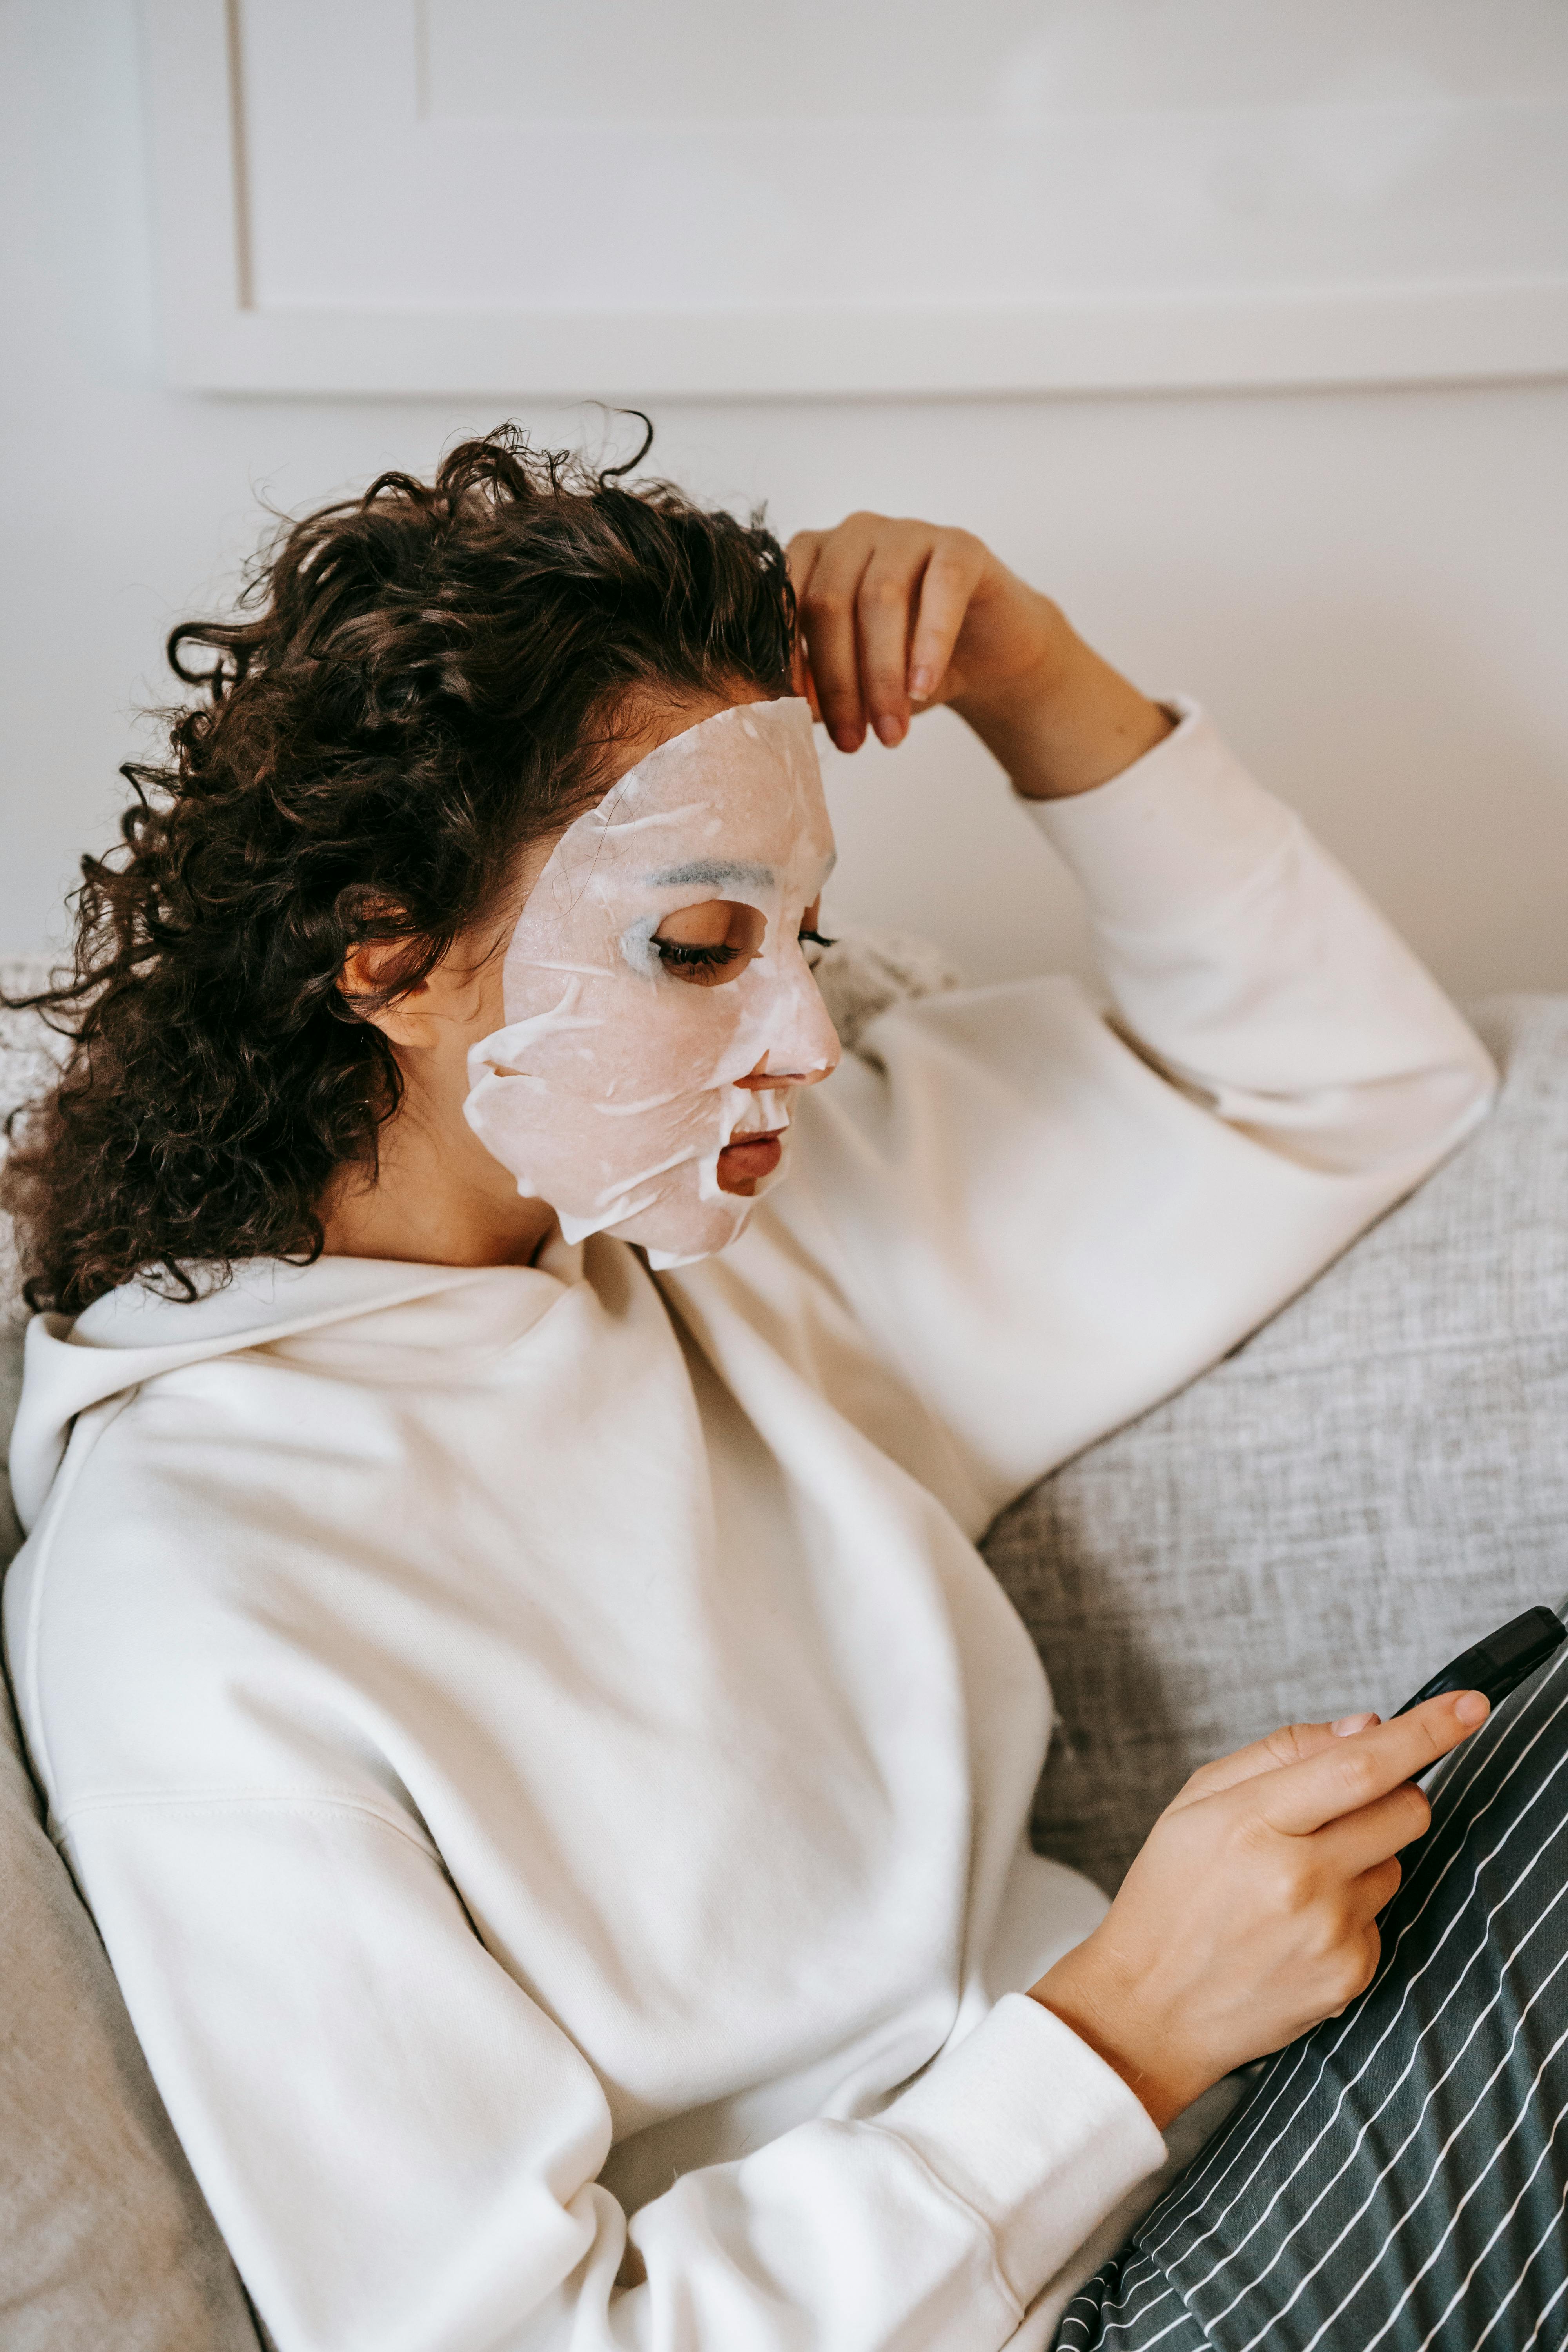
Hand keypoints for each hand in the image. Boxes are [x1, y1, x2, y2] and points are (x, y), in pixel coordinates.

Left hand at [785, 512, 1171, 796]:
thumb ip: (814, 688)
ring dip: (883, 675)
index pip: (782, 600)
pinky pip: (941, 587)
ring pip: (880, 596)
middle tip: (851, 741)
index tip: (793, 715)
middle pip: (828, 602)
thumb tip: (778, 716)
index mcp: (812, 556)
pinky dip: (930, 642)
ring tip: (890, 732)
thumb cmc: (906, 665)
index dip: (785, 660)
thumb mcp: (852, 681)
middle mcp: (853, 534)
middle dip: (837, 681)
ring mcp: (907, 532)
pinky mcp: (960, 545)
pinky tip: (923, 687)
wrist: (984, 656)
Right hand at [1030, 1692, 1489, 2127]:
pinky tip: (1297, 1926)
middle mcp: (1299, 1879)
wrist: (1150, 2007)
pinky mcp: (1349, 1974)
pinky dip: (1351, 1910)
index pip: (1360, 1766)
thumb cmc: (1170, 1893)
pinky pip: (1381, 1916)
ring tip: (1295, 1881)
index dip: (1425, 1732)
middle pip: (1404, 1809)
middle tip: (1341, 1807)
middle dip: (1394, 1791)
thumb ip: (1282, 1752)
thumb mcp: (1197, 1801)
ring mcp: (1329, 1932)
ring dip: (1364, 1855)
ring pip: (1395, 1862)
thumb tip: (1367, 1728)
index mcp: (1252, 1823)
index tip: (1470, 1706)